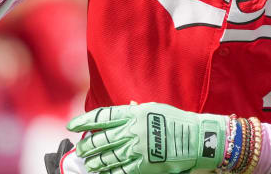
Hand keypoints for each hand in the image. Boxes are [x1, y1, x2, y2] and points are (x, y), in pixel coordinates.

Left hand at [68, 103, 226, 173]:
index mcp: (133, 113)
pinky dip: (109, 172)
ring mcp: (137, 148)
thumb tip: (126, 104)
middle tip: (81, 150)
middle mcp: (131, 129)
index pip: (101, 116)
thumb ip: (136, 108)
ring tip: (87, 163)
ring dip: (94, 161)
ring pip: (107, 156)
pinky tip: (101, 172)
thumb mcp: (155, 108)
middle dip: (87, 145)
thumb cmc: (177, 121)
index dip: (84, 121)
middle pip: (100, 138)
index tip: (72, 125)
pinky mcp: (144, 164)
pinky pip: (120, 170)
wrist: (198, 138)